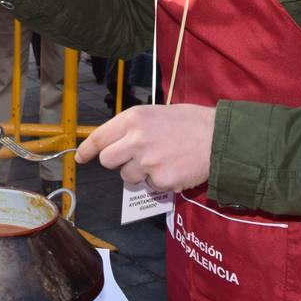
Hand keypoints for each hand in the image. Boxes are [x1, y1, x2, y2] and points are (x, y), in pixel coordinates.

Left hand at [76, 104, 215, 191]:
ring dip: (139, 173)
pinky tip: (174, 168)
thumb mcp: (156, 113)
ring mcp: (147, 162)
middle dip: (118, 162)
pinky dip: (159, 181)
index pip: (99, 137)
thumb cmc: (190, 122)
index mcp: (133, 119)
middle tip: (135, 158)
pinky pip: (150, 186)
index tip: (80, 157)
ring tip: (162, 160)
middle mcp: (136, 140)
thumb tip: (114, 143)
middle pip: (108, 161)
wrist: (219, 138)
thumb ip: (133, 128)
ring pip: (127, 177)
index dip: (87, 150)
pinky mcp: (160, 181)